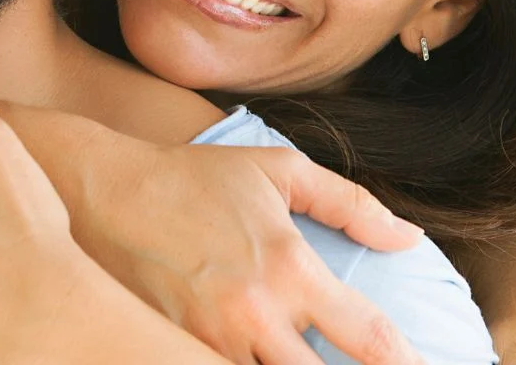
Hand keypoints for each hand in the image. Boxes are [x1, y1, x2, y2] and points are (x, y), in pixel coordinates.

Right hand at [68, 131, 423, 364]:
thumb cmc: (195, 177)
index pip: (370, 340)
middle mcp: (254, 316)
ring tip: (301, 353)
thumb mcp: (277, 169)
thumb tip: (409, 238)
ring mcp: (209, 342)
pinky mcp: (169, 353)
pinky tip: (256, 355)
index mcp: (288, 267)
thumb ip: (349, 202)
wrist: (106, 191)